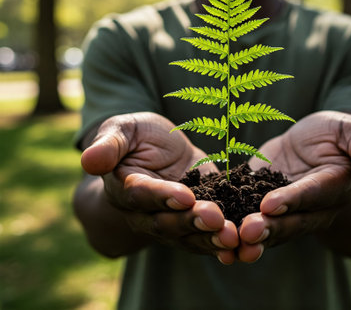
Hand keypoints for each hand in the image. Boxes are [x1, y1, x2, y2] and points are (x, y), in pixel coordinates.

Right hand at [80, 112, 238, 263]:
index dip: (161, 197)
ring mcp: (171, 218)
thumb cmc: (136, 135)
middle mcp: (146, 211)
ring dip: (209, 238)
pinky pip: (205, 234)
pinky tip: (240, 243)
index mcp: (125, 187)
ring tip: (232, 236)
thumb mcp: (122, 130)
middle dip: (190, 222)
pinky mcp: (194, 216)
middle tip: (215, 219)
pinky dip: (220, 240)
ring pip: (187, 234)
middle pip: (166, 223)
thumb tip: (88, 160)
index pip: (141, 195)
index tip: (184, 196)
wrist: (158, 148)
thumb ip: (109, 145)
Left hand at [238, 111, 350, 261]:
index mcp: (332, 186)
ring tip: (225, 239)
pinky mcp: (261, 196)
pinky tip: (208, 220)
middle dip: (267, 226)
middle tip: (245, 232)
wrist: (317, 141)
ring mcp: (284, 203)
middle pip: (288, 219)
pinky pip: (245, 208)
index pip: (312, 195)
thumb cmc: (339, 134)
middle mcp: (308, 204)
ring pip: (266, 222)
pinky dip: (230, 215)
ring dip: (247, 232)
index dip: (293, 200)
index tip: (271, 204)